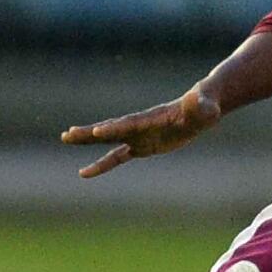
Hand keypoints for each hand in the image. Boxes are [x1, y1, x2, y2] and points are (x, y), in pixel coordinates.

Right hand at [60, 87, 222, 177]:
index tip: (97, 131)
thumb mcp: (206, 108)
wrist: (202, 109)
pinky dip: (102, 164)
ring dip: (88, 141)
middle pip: (111, 129)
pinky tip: (85, 172)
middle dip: (90, 133)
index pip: (131, 123)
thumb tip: (195, 99)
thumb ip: (199, 105)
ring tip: (66, 138)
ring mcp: (138, 135)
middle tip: (67, 134)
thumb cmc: (206, 107)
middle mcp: (140, 125)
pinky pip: (117, 156)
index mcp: (153, 118)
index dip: (115, 128)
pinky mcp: (141, 146)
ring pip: (108, 140)